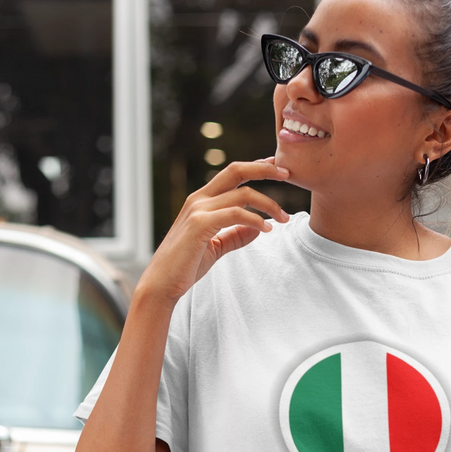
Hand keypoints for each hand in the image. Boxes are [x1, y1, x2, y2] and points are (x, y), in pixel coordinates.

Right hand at [137, 157, 289, 306]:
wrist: (162, 283)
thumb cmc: (186, 266)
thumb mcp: (216, 246)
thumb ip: (236, 234)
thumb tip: (259, 227)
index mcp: (202, 200)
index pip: (232, 174)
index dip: (256, 168)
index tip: (278, 169)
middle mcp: (199, 199)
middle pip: (236, 170)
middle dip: (265, 169)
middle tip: (288, 174)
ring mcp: (198, 210)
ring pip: (242, 194)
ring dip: (269, 204)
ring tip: (284, 219)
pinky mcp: (199, 225)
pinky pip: (235, 214)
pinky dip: (255, 220)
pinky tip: (267, 229)